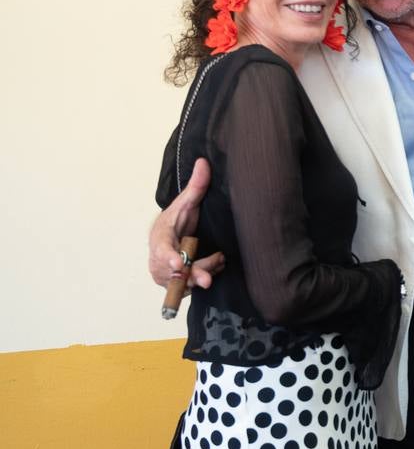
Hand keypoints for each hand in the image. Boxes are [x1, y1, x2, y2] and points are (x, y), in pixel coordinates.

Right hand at [149, 158, 224, 288]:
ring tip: (219, 259)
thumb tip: (203, 161)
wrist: (168, 241)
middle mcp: (159, 260)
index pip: (162, 249)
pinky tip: (216, 265)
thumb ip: (195, 186)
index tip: (177, 263)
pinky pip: (193, 287)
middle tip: (207, 279)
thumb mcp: (185, 204)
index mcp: (160, 239)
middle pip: (177, 272)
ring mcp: (167, 276)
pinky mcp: (176, 286)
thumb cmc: (176, 222)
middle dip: (195, 273)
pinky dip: (207, 276)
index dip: (169, 257)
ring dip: (206, 272)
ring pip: (188, 282)